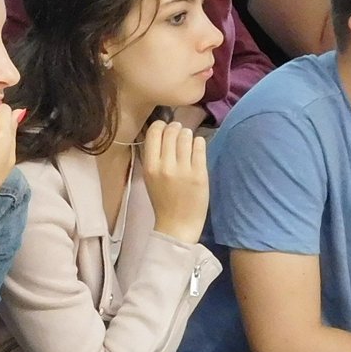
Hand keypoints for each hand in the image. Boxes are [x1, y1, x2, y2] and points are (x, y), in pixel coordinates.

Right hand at [141, 119, 210, 242]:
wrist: (177, 225)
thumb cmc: (163, 201)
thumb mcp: (150, 178)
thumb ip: (153, 157)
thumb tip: (161, 132)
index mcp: (150, 167)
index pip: (153, 133)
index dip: (160, 126)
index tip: (165, 129)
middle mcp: (165, 166)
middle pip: (171, 132)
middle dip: (176, 128)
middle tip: (179, 132)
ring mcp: (183, 170)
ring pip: (186, 136)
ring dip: (187, 134)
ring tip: (188, 140)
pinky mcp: (200, 174)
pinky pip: (199, 146)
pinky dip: (198, 142)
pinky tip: (196, 147)